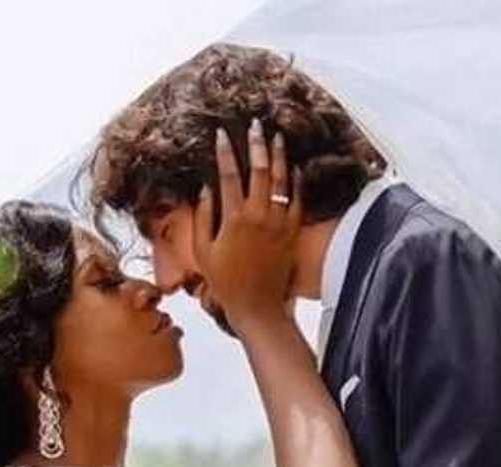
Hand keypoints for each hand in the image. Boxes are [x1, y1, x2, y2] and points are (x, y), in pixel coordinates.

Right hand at [193, 120, 302, 335]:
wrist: (257, 306)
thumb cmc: (225, 282)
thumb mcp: (203, 252)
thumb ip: (203, 217)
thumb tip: (205, 189)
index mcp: (233, 218)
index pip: (228, 175)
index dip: (225, 151)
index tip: (222, 134)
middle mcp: (258, 216)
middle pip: (258, 170)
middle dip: (256, 144)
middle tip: (255, 126)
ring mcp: (278, 223)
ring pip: (281, 181)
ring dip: (278, 156)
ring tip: (277, 138)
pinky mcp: (292, 233)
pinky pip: (297, 201)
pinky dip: (295, 183)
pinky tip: (294, 170)